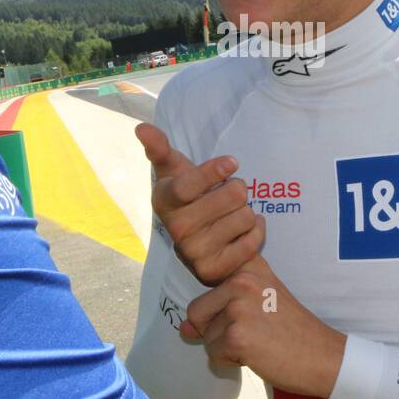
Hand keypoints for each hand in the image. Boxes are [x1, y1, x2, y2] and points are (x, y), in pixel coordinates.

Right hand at [136, 122, 264, 284]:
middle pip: (230, 196)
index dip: (212, 172)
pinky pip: (252, 240)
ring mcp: (193, 253)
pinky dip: (256, 231)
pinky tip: (243, 232)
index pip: (187, 186)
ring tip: (232, 216)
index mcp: (164, 202)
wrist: (207, 242)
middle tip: (229, 195)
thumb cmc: (191, 198)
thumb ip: (160, 148)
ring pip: (245, 216)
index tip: (232, 162)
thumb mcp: (176, 170)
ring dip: (246, 211)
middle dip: (238, 189)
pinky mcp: (213, 271)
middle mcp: (175, 229)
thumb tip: (142, 127)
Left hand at [181, 253, 345, 398]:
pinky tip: (257, 356)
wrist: (323, 356)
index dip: (212, 303)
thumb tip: (183, 328)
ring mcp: (238, 307)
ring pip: (205, 336)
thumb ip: (222, 306)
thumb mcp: (264, 301)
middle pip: (197, 312)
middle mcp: (241, 281)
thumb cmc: (294, 330)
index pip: (206, 280)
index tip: (237, 309)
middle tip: (252, 334)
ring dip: (226, 348)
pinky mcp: (237, 336)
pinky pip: (214, 355)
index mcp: (249, 267)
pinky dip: (231, 362)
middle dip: (216, 331)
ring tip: (258, 344)